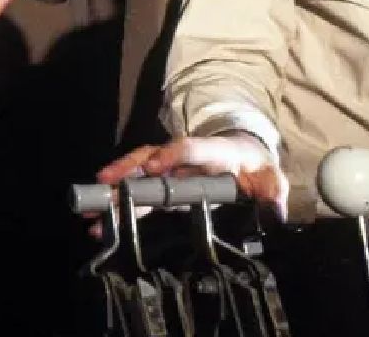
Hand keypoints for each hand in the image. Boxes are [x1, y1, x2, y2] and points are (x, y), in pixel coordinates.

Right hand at [95, 134, 287, 217]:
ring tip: (93, 207)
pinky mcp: (165, 184)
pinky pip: (140, 191)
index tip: (155, 167)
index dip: (174, 155)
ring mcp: (172, 169)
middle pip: (152, 157)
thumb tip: (274, 208)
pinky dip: (120, 203)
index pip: (193, 148)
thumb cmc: (256, 168)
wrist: (246, 159)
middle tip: (104, 184)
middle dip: (128, 170)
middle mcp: (187, 158)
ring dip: (115, 188)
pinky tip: (102, 220)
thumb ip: (272, 192)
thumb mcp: (272, 179)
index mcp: (216, 152)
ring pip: (139, 174)